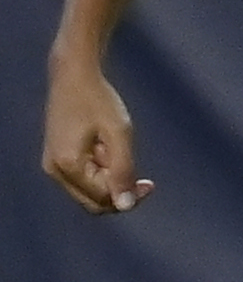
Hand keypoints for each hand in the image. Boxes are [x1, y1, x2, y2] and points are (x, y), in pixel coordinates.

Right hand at [42, 58, 149, 212]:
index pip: (103, 198)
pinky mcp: (57, 159)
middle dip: (119, 192)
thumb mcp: (119, 134)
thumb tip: (125, 205)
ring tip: (115, 150)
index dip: (128, 196)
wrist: (74, 76)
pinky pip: (83, 178)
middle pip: (93, 201)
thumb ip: (123, 170)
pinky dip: (100, 171)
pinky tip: (106, 149)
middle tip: (141, 177)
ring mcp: (53, 165)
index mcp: (68, 166)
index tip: (150, 184)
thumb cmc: (98, 100)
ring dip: (110, 179)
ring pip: (89, 191)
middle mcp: (55, 170)